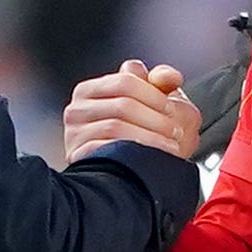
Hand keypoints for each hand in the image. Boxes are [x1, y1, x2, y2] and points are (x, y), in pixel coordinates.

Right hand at [63, 60, 200, 163]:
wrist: (129, 175)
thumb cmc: (142, 133)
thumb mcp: (155, 103)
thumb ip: (162, 81)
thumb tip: (168, 76)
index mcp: (91, 90)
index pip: (125, 81)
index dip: (154, 95)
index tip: (171, 109)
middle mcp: (77, 109)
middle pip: (122, 104)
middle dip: (156, 119)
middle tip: (176, 131)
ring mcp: (74, 134)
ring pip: (116, 127)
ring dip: (150, 136)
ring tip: (171, 145)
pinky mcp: (78, 156)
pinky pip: (107, 149)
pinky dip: (136, 151)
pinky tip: (153, 157)